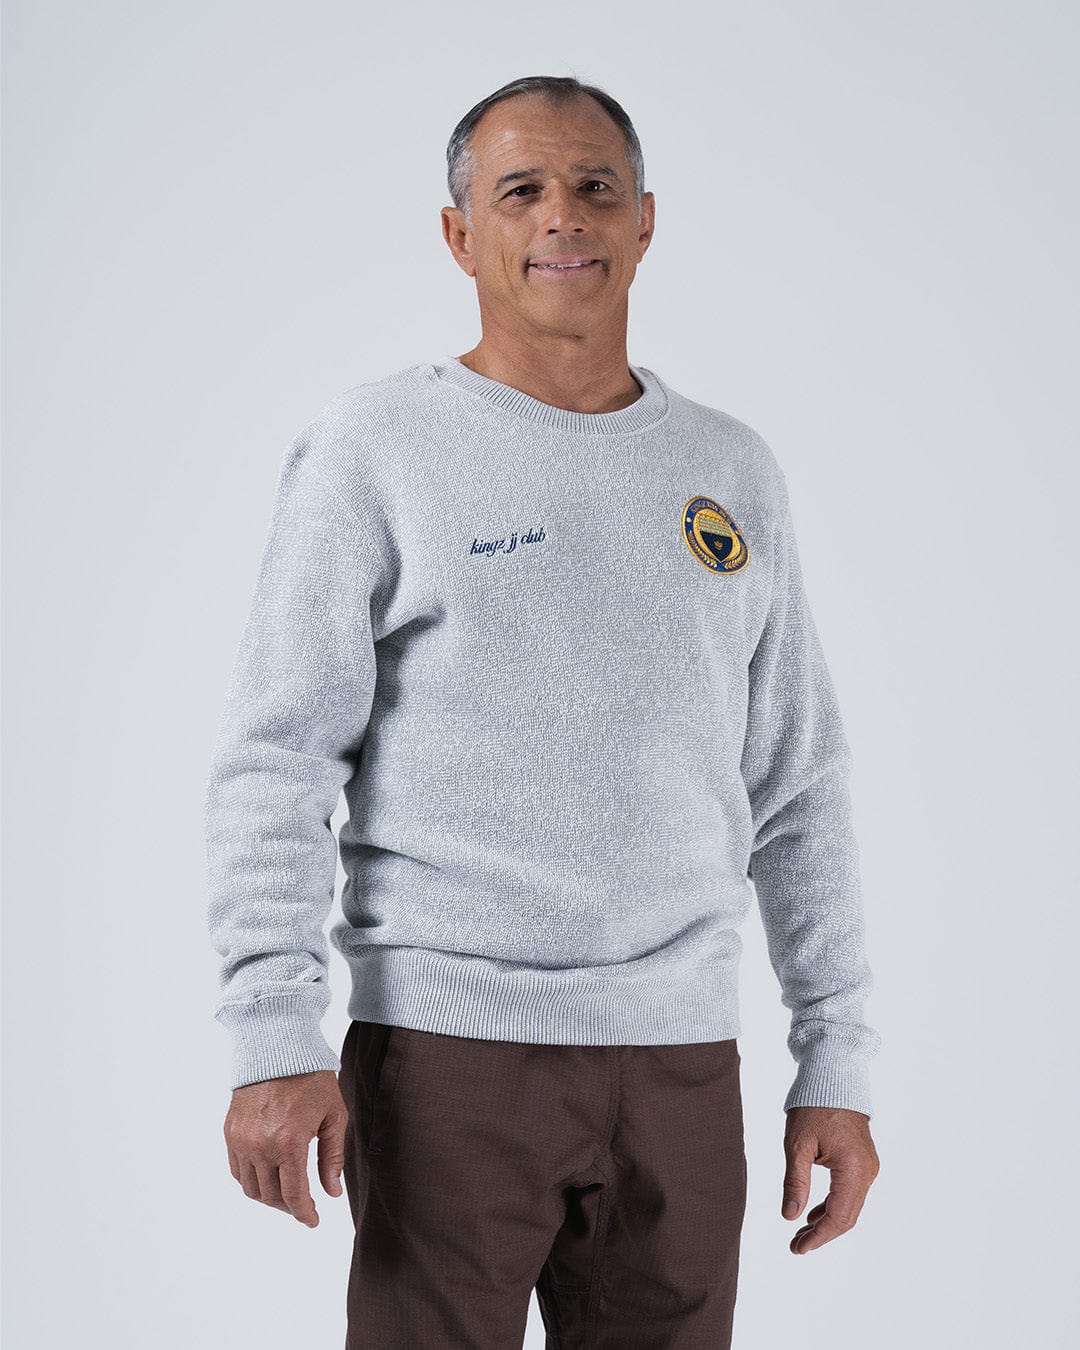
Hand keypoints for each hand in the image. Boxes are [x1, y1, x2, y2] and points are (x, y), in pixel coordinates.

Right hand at [223, 1070, 347, 1227]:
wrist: (277, 1047)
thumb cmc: (311, 1078)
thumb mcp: (333, 1115)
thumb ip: (332, 1157)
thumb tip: (332, 1193)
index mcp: (289, 1143)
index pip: (294, 1196)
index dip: (304, 1214)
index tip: (313, 1221)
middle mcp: (260, 1146)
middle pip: (271, 1196)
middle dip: (289, 1207)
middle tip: (303, 1205)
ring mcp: (241, 1140)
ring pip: (251, 1188)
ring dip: (269, 1197)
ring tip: (286, 1192)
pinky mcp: (230, 1132)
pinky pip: (237, 1170)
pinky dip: (251, 1180)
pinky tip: (267, 1175)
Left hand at [781, 1105, 879, 1253]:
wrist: (834, 1077)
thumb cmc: (813, 1106)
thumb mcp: (798, 1144)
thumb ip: (795, 1182)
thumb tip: (789, 1217)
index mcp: (853, 1169)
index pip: (838, 1216)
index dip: (818, 1237)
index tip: (797, 1248)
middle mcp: (867, 1172)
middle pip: (847, 1216)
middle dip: (822, 1234)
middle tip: (796, 1246)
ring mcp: (869, 1167)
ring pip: (850, 1206)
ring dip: (827, 1222)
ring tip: (801, 1233)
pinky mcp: (864, 1162)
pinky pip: (851, 1193)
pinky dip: (833, 1206)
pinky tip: (814, 1214)